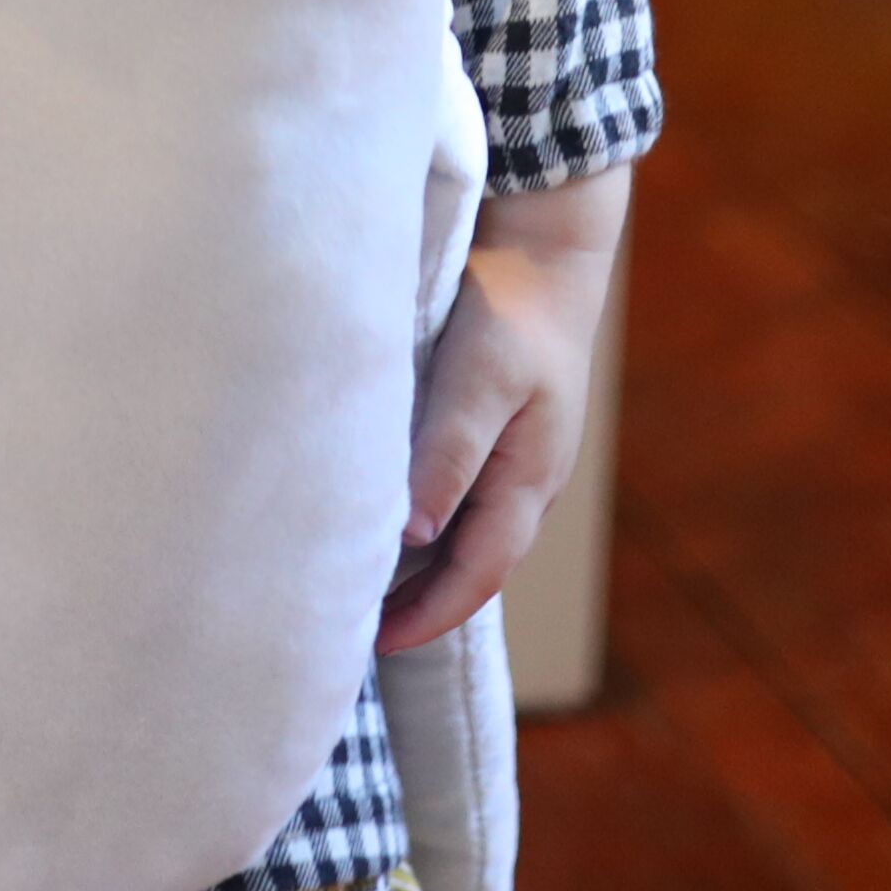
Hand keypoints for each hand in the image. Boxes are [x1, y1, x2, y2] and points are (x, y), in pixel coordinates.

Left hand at [380, 170, 628, 650]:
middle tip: (346, 632)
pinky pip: (457, 498)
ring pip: (462, 536)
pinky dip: (420, 523)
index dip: (425, 617)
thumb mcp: (478, 377)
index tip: (368, 644)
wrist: (544, 246)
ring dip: (415, 569)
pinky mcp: (496, 429)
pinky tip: (377, 520)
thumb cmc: (509, 307)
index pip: (475, 577)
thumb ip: (447, 452)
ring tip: (350, 589)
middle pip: (469, 569)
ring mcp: (514, 458)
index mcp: (527, 482)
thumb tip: (414, 536)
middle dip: (417, 607)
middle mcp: (525, 482)